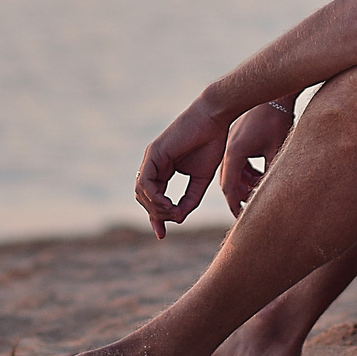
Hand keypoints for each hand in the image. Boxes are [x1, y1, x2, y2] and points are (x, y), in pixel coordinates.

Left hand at [134, 98, 229, 238]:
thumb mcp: (201, 180)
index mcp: (163, 170)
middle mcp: (153, 165)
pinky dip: (154, 197)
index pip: (152, 198)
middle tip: (175, 218)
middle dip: (157, 215)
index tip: (162, 235)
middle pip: (145, 198)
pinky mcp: (154, 154)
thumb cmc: (211, 144)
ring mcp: (151, 159)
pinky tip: (167, 204)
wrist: (214, 120)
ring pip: (142, 192)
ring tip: (173, 211)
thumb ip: (190, 199)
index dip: (156, 218)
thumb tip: (178, 219)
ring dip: (156, 208)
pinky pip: (146, 182)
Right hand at [220, 102, 291, 214]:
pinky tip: (259, 176)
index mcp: (235, 152)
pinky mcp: (239, 138)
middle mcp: (230, 148)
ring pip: (233, 172)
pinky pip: (237, 162)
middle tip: (248, 213)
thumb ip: (271, 176)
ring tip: (256, 194)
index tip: (242, 220)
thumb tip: (272, 200)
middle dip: (238, 198)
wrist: (276, 95)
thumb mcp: (277, 151)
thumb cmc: (278, 121)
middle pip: (228, 182)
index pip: (229, 188)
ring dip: (243, 185)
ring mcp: (233, 142)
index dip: (235, 206)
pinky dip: (246, 173)